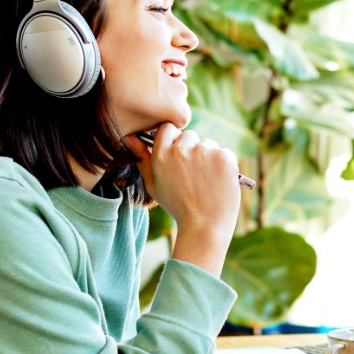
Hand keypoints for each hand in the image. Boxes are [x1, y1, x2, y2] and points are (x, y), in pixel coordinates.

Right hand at [123, 123, 239, 241]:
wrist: (204, 226)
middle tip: (193, 174)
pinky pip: (225, 152)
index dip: (174, 139)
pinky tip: (218, 182)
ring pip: (208, 143)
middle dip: (192, 149)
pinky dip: (224, 164)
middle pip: (189, 135)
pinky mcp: (224, 157)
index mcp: (162, 155)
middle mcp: (182, 150)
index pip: (167, 128)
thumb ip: (142, 159)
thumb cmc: (178, 206)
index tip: (178, 153)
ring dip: (208, 156)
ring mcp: (205, 152)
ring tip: (206, 181)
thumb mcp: (153, 185)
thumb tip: (129, 137)